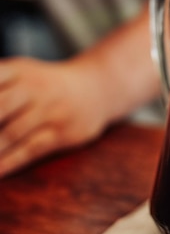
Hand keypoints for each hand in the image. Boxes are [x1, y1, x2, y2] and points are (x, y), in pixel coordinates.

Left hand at [0, 56, 109, 177]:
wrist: (96, 89)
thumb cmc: (44, 85)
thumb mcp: (19, 73)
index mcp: (17, 69)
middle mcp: (34, 87)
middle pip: (0, 106)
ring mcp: (49, 110)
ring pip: (11, 133)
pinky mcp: (62, 132)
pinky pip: (31, 149)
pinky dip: (8, 163)